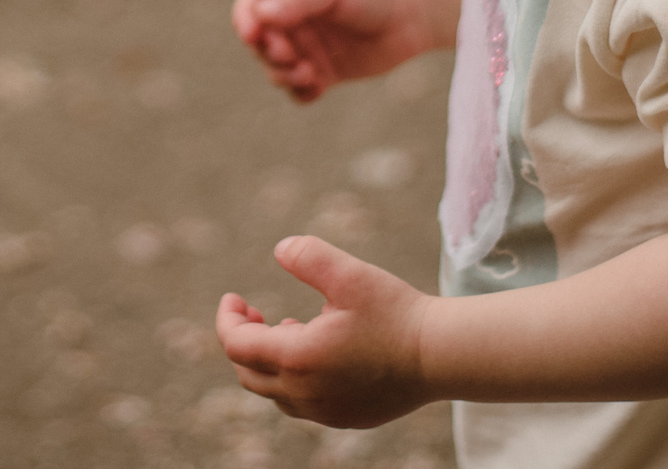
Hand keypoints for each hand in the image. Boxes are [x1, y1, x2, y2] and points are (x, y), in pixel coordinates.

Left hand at [217, 236, 433, 427]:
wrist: (440, 356)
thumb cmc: (395, 312)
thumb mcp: (349, 274)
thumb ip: (309, 256)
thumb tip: (279, 249)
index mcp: (298, 359)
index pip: (236, 346)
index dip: (227, 320)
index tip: (234, 297)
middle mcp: (305, 394)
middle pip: (248, 374)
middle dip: (241, 340)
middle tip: (252, 311)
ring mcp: (325, 412)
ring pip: (274, 393)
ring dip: (267, 361)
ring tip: (288, 327)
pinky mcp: (345, 418)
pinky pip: (301, 405)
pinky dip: (292, 379)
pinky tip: (315, 353)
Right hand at [230, 0, 425, 102]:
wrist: (417, 10)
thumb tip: (259, 15)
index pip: (251, 4)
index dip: (246, 21)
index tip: (253, 36)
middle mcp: (292, 15)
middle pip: (259, 42)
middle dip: (269, 52)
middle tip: (290, 55)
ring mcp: (307, 44)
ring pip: (275, 68)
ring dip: (283, 75)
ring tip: (310, 73)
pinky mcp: (324, 70)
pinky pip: (299, 90)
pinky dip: (300, 92)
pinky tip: (317, 88)